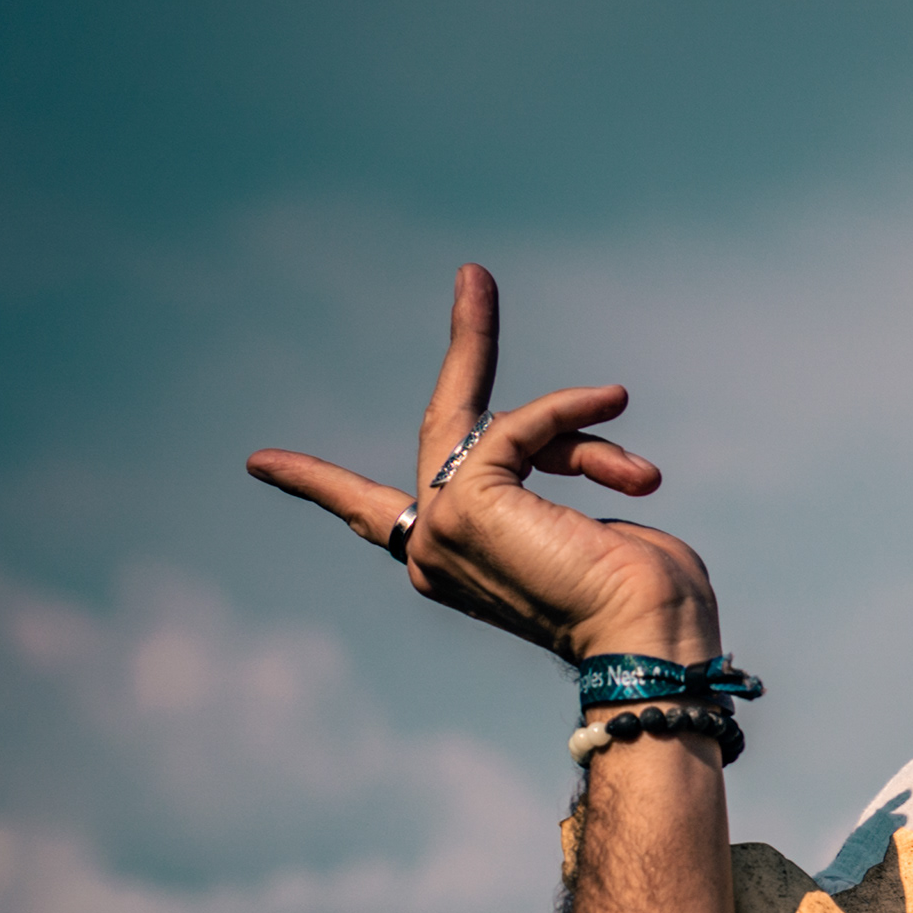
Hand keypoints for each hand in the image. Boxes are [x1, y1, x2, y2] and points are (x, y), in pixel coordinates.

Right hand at [247, 264, 719, 670]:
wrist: (652, 637)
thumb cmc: (652, 599)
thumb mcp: (600, 523)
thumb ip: (560, 483)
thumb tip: (579, 448)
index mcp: (459, 565)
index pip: (372, 519)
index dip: (317, 485)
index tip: (260, 463)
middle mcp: (435, 552)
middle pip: (443, 432)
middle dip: (467, 350)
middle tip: (473, 276)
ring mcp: (442, 527)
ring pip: (486, 421)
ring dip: (567, 418)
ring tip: (625, 425)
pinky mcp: (465, 503)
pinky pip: (516, 426)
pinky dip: (568, 413)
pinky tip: (611, 403)